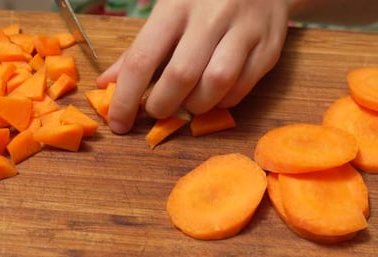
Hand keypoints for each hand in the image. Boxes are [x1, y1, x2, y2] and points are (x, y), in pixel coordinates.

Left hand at [97, 0, 289, 133]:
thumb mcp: (168, 11)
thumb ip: (139, 48)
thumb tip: (108, 84)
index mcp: (176, 4)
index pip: (143, 58)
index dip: (126, 98)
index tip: (119, 123)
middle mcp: (211, 15)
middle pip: (181, 75)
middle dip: (163, 105)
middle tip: (157, 110)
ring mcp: (245, 30)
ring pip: (217, 83)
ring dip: (196, 106)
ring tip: (189, 103)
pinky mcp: (269, 47)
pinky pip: (243, 87)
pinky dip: (224, 101)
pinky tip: (215, 95)